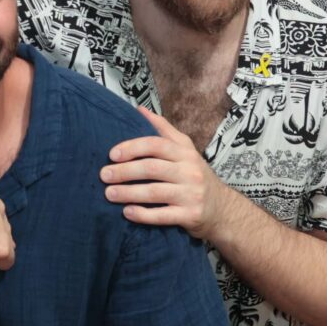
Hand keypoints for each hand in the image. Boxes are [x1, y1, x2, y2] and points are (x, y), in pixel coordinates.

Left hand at [101, 112, 233, 239]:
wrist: (223, 209)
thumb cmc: (195, 176)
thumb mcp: (185, 149)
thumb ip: (163, 130)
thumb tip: (140, 110)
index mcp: (185, 153)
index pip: (156, 144)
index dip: (132, 148)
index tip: (112, 154)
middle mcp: (190, 171)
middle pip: (152, 168)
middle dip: (124, 171)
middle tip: (103, 175)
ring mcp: (191, 194)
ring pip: (154, 192)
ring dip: (128, 193)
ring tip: (109, 194)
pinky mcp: (190, 215)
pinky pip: (163, 216)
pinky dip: (143, 215)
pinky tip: (127, 212)